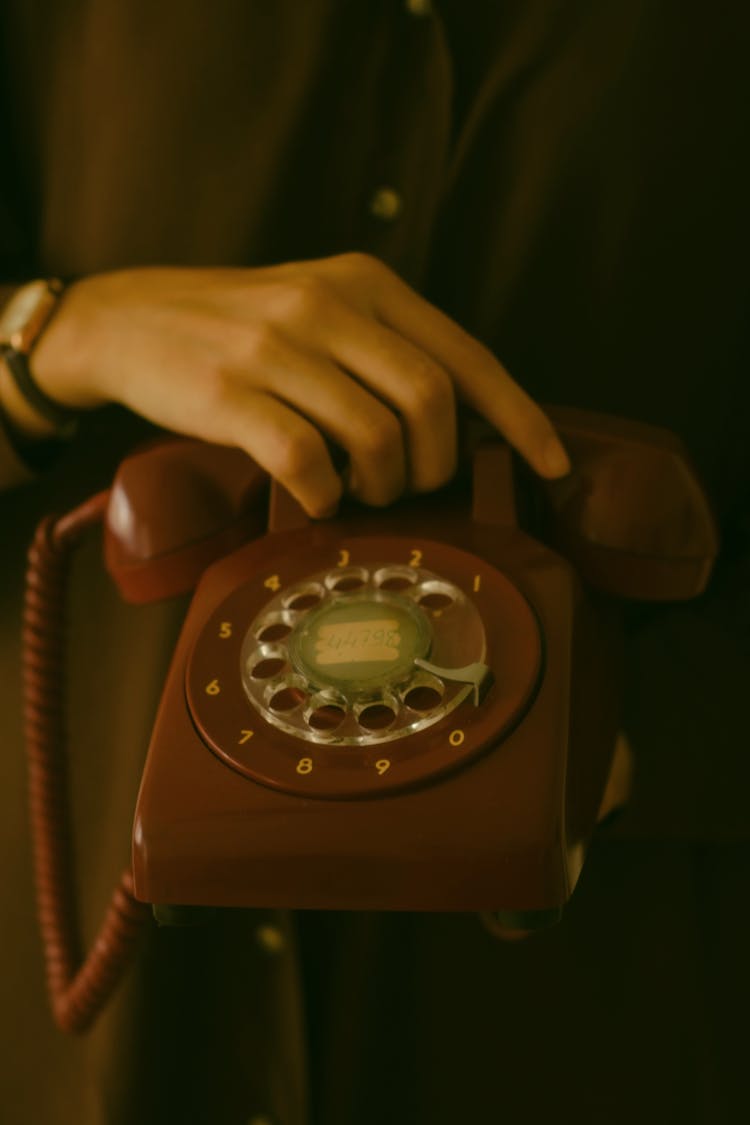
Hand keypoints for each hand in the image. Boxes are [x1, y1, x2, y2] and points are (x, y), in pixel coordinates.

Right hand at [31, 254, 570, 515]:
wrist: (128, 320)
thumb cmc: (239, 328)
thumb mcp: (319, 308)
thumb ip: (384, 347)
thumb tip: (460, 423)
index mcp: (365, 282)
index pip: (466, 354)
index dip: (518, 416)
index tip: (552, 464)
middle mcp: (328, 304)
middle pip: (432, 400)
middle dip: (437, 463)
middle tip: (408, 485)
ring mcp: (277, 346)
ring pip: (376, 434)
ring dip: (381, 483)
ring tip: (358, 489)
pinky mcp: (230, 391)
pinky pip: (307, 458)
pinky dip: (325, 492)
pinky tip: (315, 495)